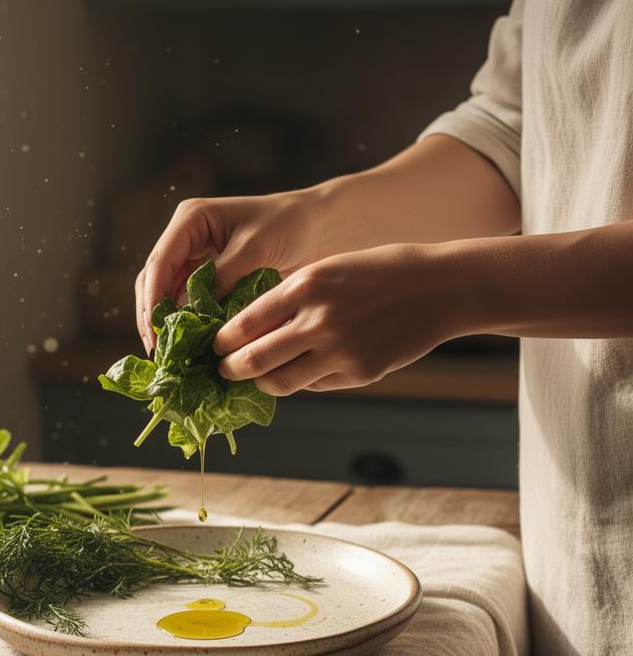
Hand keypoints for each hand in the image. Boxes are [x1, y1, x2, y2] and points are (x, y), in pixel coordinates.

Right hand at [135, 191, 321, 352]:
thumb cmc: (289, 226)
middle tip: (156, 349)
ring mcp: (194, 258)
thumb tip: (188, 311)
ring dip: (164, 322)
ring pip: (165, 294)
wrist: (317, 228)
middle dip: (151, 315)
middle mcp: (185, 238)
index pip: (160, 262)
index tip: (155, 328)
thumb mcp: (255, 249)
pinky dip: (185, 323)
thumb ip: (221, 277)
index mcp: (191, 220)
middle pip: (153, 279)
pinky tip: (186, 345)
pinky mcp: (206, 278)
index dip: (153, 297)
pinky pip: (186, 302)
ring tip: (166, 353)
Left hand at [214, 242, 465, 394]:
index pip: (244, 323)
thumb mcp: (329, 270)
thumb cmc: (380, 272)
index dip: (222, 342)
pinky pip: (315, 385)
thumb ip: (291, 299)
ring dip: (260, 383)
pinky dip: (302, 381)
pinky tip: (301, 371)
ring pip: (279, 382)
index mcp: (305, 285)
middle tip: (224, 370)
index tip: (215, 346)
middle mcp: (318, 319)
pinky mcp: (360, 373)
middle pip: (252, 361)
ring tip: (255, 378)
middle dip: (229, 370)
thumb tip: (250, 332)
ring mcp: (340, 350)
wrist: (441, 287)